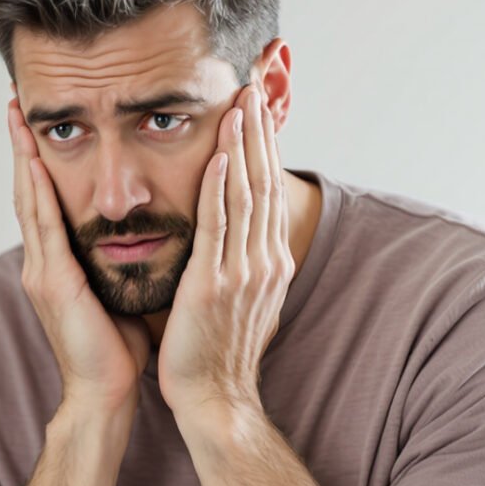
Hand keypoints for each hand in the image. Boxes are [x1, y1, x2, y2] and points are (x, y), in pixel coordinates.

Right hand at [8, 102, 151, 416]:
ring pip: (29, 201)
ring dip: (23, 157)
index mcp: (59, 265)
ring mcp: (42, 272)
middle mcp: (43, 263)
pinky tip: (34, 163)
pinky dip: (37, 192)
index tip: (38, 122)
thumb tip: (144, 232)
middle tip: (15, 102)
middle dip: (21, 146)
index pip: (46, 200)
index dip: (39, 161)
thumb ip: (119, 260)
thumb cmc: (118, 350)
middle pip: (28, 191)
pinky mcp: (52, 283)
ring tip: (17, 118)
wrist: (105, 395)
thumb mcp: (118, 291)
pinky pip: (43, 228)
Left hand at [158, 81, 292, 432]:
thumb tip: (242, 240)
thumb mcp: (241, 300)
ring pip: (246, 195)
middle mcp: (264, 261)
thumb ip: (242, 264)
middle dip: (259, 132)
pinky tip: (221, 155)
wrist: (215, 400)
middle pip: (264, 182)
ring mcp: (243, 272)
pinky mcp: (214, 284)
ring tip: (240, 103)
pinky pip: (219, 227)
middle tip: (254, 84)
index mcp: (270, 262)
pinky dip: (221, 188)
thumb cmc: (218, 355)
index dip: (265, 146)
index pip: (270, 190)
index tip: (259, 107)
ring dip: (243, 146)